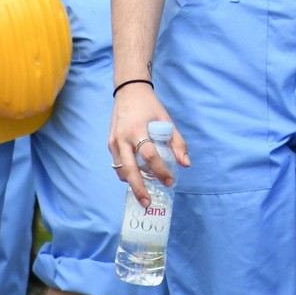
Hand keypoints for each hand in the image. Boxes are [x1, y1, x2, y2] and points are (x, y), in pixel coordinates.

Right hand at [110, 83, 189, 208]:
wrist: (129, 91)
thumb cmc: (150, 106)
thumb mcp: (166, 119)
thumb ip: (177, 142)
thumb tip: (185, 165)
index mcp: (138, 129)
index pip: (149, 155)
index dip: (160, 170)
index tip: (170, 181)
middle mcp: (122, 138)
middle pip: (129, 169)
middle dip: (138, 188)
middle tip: (148, 203)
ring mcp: (113, 141)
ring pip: (121, 170)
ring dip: (132, 183)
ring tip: (144, 193)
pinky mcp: (110, 143)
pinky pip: (117, 164)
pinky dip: (126, 173)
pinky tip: (136, 178)